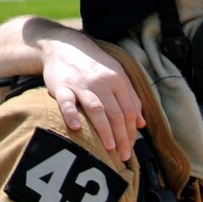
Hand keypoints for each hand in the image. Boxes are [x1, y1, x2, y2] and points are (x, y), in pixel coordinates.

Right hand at [43, 37, 144, 161]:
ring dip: (104, 130)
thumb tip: (141, 124)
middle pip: (115, 113)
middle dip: (122, 137)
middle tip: (124, 156)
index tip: (131, 147)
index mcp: (118, 80)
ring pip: (96, 109)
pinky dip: (71, 114)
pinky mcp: (61, 86)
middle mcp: (102, 82)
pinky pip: (67, 102)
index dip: (131, 131)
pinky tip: (77, 128)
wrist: (63, 45)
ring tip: (110, 148)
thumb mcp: (116, 74)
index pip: (129, 110)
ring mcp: (81, 84)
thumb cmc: (93, 64)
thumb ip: (130, 98)